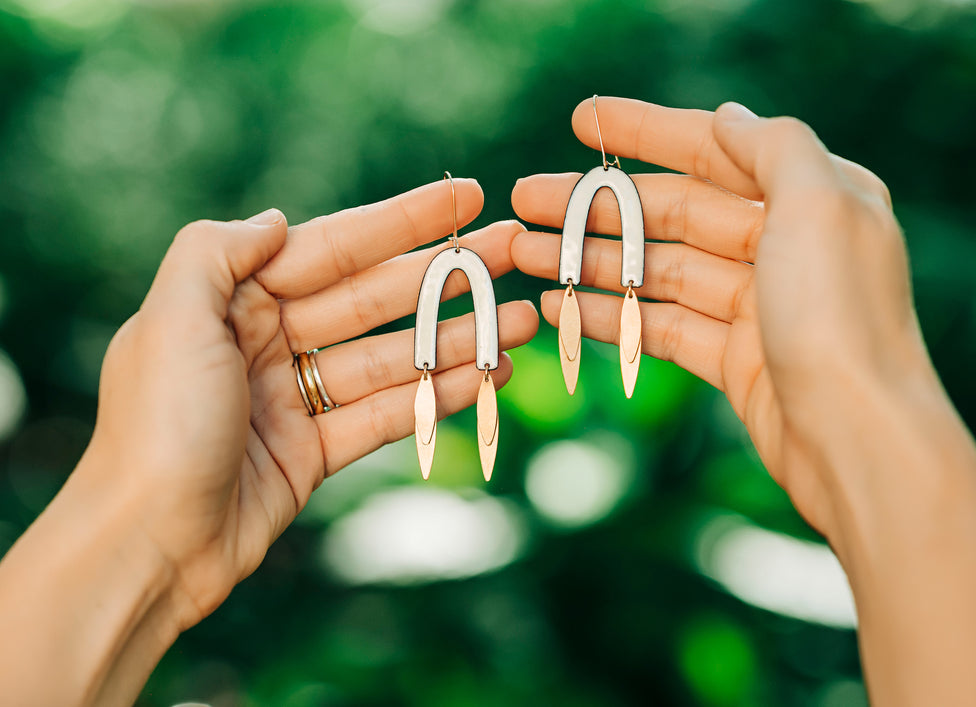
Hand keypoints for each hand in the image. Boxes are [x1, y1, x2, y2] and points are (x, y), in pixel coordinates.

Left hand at [81, 179, 536, 627]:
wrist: (146, 545)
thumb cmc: (156, 425)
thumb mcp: (170, 320)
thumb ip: (217, 251)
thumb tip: (280, 219)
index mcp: (233, 299)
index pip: (334, 247)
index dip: (404, 220)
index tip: (467, 196)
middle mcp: (267, 341)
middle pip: (375, 299)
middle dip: (446, 276)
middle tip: (514, 253)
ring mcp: (295, 398)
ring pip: (393, 358)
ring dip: (458, 339)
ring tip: (524, 320)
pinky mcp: (314, 451)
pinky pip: (386, 413)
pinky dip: (437, 396)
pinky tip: (488, 377)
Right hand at [511, 98, 937, 534]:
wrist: (860, 440)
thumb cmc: (841, 316)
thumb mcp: (820, 204)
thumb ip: (772, 147)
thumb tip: (726, 116)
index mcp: (816, 196)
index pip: (714, 150)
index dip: (645, 130)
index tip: (581, 120)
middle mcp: (788, 246)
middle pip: (675, 213)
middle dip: (599, 204)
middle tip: (525, 198)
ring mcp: (759, 307)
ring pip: (658, 271)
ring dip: (591, 260)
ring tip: (524, 252)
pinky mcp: (735, 361)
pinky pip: (660, 326)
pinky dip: (610, 315)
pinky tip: (559, 307)